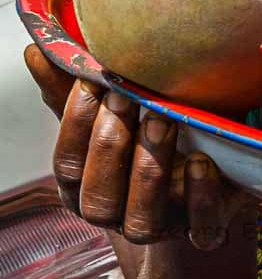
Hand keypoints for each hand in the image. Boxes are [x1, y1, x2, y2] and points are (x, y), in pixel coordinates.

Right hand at [24, 44, 250, 249]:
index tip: (94, 81)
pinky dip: (200, 197)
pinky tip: (202, 163)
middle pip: (100, 197)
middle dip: (111, 145)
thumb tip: (38, 50)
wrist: (206, 181)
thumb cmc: (145, 139)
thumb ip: (74, 90)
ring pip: (143, 218)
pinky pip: (200, 228)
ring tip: (164, 118)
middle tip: (129, 96)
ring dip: (150, 168)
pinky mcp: (206, 227)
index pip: (70, 165)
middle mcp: (120, 213)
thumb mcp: (112, 115)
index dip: (77, 125)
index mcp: (89, 187)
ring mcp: (163, 225)